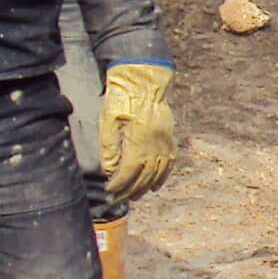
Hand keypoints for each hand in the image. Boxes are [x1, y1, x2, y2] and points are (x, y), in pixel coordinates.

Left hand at [100, 62, 177, 201]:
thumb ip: (109, 146)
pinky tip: (156, 184)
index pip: (130, 170)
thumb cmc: (122, 97)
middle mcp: (155, 142)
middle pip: (145, 174)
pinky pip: (169, 161)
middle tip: (120, 199)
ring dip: (147, 186)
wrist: (143, 79)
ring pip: (158, 171)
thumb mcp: (108, 120)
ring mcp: (165, 140)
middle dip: (132, 189)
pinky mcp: (169, 136)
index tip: (110, 191)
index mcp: (139, 138)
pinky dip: (163, 175)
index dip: (120, 183)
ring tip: (136, 196)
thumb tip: (110, 170)